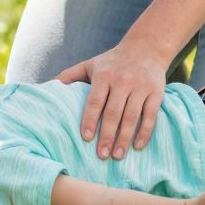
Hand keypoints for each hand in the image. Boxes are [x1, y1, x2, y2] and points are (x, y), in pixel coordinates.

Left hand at [56, 41, 168, 158]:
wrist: (145, 48)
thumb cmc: (112, 62)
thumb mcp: (90, 64)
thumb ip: (70, 75)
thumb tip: (48, 87)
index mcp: (104, 75)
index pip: (95, 100)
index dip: (89, 119)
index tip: (85, 138)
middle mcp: (122, 80)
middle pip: (113, 112)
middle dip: (107, 135)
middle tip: (101, 155)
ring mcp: (140, 86)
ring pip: (132, 116)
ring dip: (125, 138)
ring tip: (117, 156)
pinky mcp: (156, 92)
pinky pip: (150, 115)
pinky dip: (145, 132)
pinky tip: (138, 146)